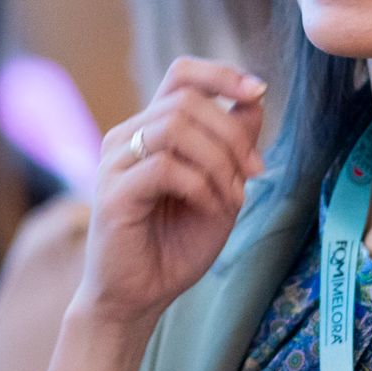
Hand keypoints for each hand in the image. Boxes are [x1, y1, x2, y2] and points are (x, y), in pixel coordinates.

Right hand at [78, 58, 264, 324]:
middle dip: (233, 133)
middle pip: (186, 101)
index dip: (221, 73)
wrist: (138, 297)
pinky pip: (166, 168)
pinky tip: (212, 209)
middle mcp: (126, 138)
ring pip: (176, 128)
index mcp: (150, 131)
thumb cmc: (174, 245)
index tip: (258, 91)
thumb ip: (233, 144)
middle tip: (256, 172)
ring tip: (233, 197)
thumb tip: (254, 97)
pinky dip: (201, 186)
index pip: (181, 74)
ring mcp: (115, 163)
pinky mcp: (113, 193)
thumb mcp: (220, 188)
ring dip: (219, 161)